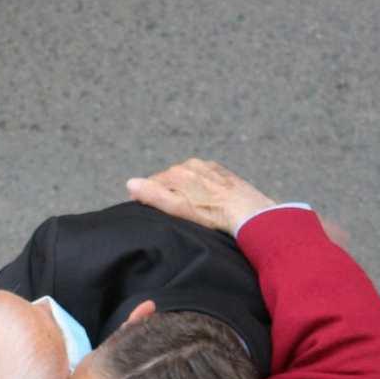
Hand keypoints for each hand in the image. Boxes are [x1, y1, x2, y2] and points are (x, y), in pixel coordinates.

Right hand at [126, 159, 274, 235]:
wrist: (248, 212)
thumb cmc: (212, 214)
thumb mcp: (177, 208)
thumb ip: (153, 195)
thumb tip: (131, 183)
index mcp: (178, 172)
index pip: (153, 182)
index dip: (146, 196)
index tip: (144, 210)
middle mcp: (192, 164)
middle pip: (170, 179)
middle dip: (166, 193)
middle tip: (169, 212)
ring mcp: (209, 167)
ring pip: (188, 178)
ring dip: (184, 190)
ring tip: (189, 209)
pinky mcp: (222, 172)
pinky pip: (204, 179)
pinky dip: (200, 188)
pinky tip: (206, 202)